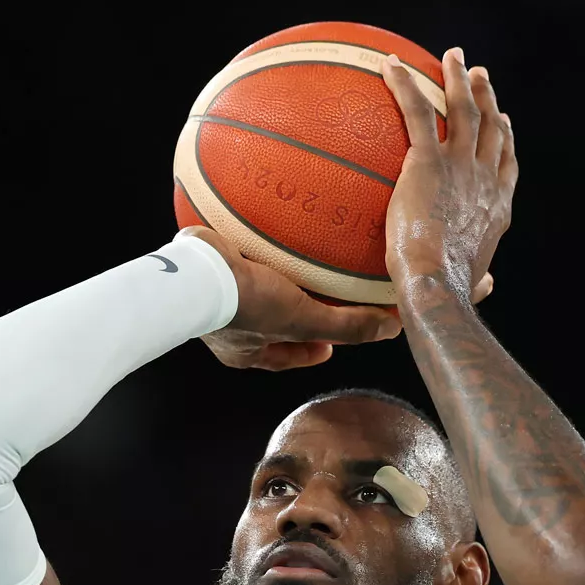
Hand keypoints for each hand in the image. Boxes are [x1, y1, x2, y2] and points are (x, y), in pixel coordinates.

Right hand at [179, 226, 402, 369]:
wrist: (192, 272)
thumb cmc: (244, 305)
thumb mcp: (303, 319)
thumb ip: (346, 326)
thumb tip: (392, 329)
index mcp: (245, 351)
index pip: (287, 357)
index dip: (312, 352)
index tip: (330, 346)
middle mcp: (228, 326)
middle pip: (269, 324)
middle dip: (292, 315)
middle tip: (317, 302)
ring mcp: (214, 295)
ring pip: (252, 290)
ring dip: (273, 279)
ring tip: (295, 262)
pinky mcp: (206, 263)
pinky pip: (236, 254)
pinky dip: (253, 245)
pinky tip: (267, 227)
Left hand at [380, 47, 516, 299]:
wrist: (438, 284)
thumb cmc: (450, 292)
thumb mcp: (473, 285)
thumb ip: (480, 280)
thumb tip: (486, 285)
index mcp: (497, 207)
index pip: (505, 163)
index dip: (505, 138)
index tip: (504, 121)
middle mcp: (485, 178)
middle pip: (490, 127)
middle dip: (486, 97)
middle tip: (479, 75)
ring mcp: (461, 166)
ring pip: (463, 109)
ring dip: (457, 79)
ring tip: (452, 59)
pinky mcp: (429, 161)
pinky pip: (417, 112)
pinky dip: (406, 85)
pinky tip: (391, 66)